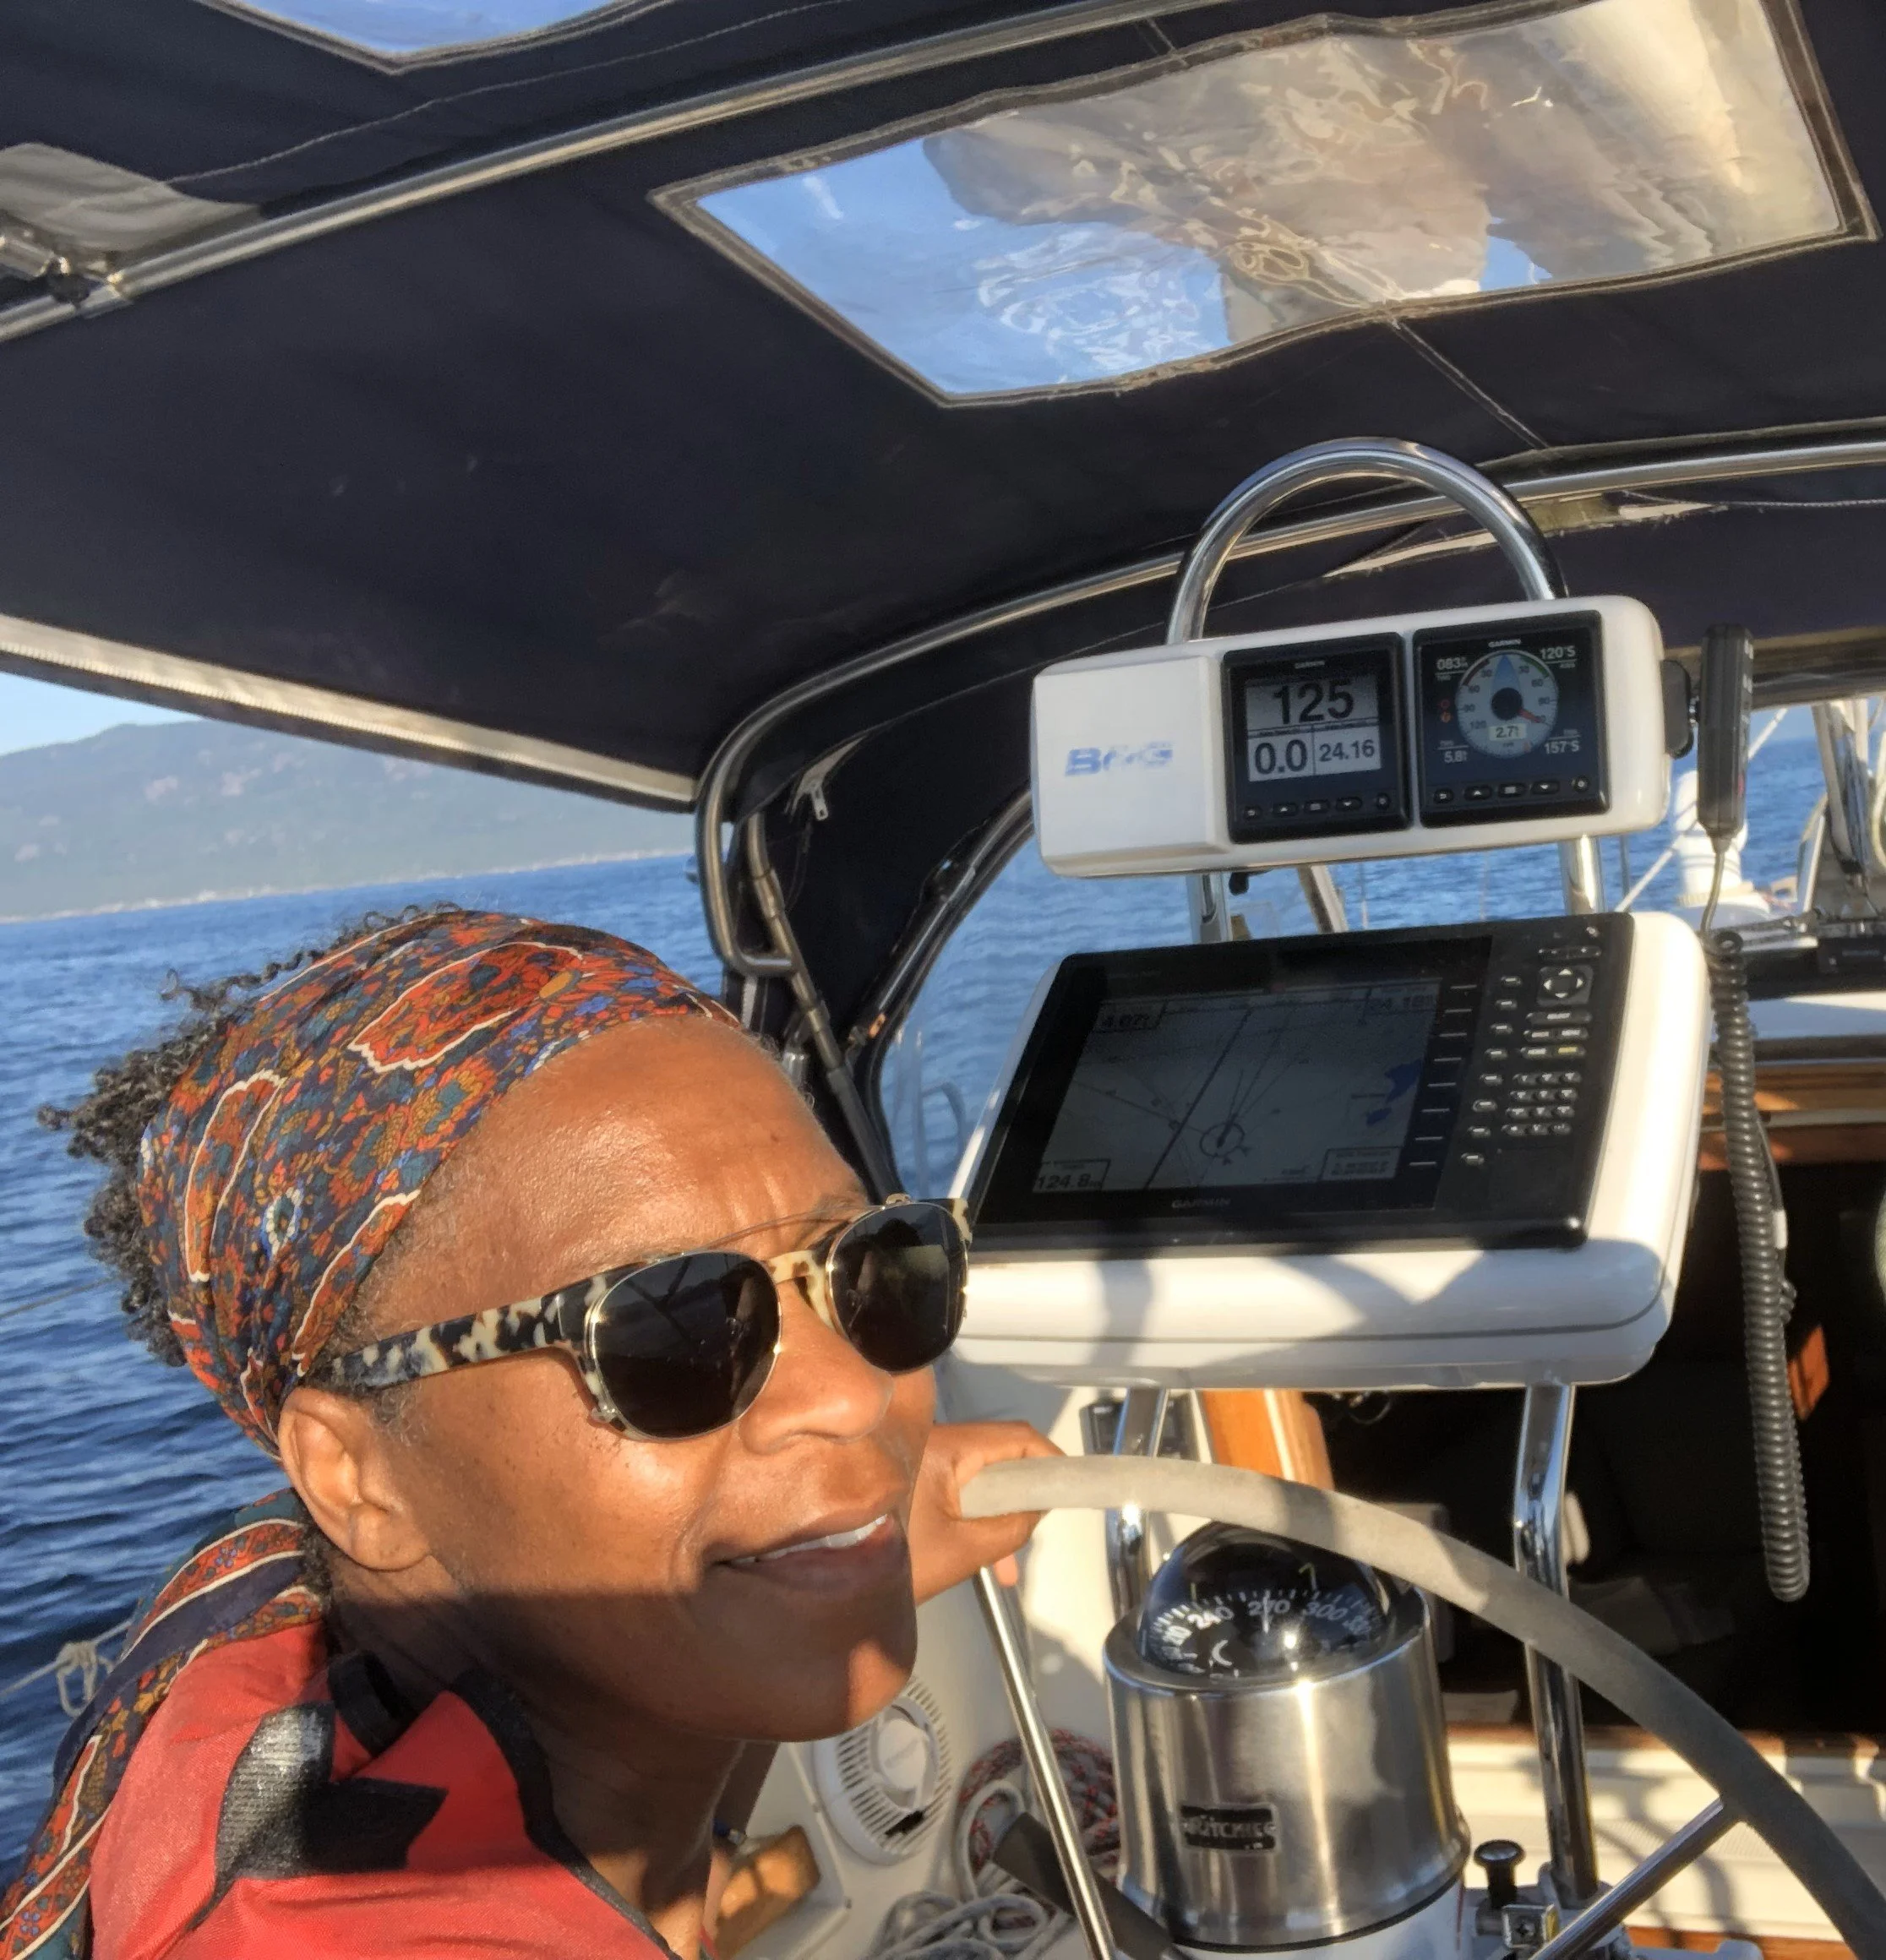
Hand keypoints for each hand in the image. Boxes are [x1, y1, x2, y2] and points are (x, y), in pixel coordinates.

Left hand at [907, 1421, 1060, 1601]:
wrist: (828, 1572)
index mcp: (946, 1448)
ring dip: (999, 1515)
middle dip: (1022, 1496)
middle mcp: (934, 1443)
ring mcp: (921, 1462)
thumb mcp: (963, 1551)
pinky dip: (975, 1519)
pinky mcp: (913, 1481)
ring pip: (979, 1479)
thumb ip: (1009, 1529)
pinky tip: (985, 1561)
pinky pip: (957, 1491)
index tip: (1069, 1486)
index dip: (1049, 1457)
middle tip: (1035, 1531)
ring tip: (1007, 1566)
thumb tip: (1037, 1512)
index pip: (1015, 1436)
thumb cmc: (898, 1559)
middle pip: (998, 1456)